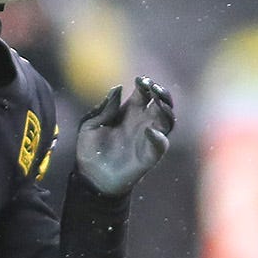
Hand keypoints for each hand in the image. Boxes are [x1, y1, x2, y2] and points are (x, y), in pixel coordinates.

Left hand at [76, 77, 175, 194]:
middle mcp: (142, 122)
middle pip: (161, 102)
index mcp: (129, 111)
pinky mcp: (151, 155)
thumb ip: (105, 108)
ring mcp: (148, 138)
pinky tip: (149, 131)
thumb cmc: (89, 150)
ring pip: (168, 119)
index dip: (146, 84)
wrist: (91, 178)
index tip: (140, 80)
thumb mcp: (90, 125)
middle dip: (161, 92)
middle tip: (153, 88)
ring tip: (158, 102)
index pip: (144, 92)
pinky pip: (162, 144)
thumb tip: (118, 88)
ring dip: (167, 109)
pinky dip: (159, 136)